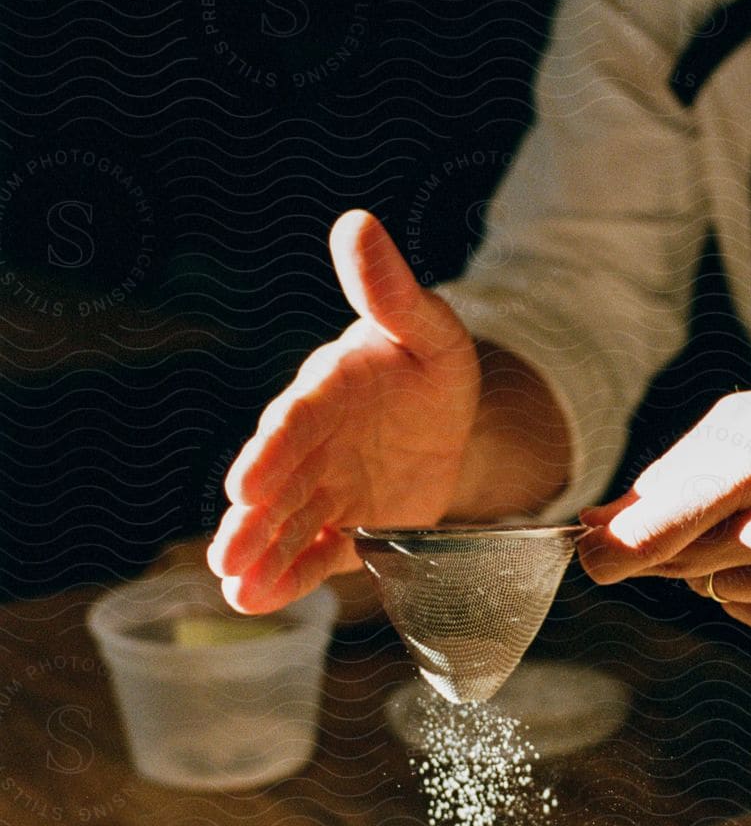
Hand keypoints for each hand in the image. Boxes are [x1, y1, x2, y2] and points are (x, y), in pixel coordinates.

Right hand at [208, 210, 479, 611]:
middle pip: (279, 482)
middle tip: (225, 552)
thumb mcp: (427, 327)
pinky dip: (287, 577)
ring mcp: (321, 488)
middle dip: (252, 519)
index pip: (296, 422)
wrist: (449, 418)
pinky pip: (310, 553)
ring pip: (286, 523)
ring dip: (260, 555)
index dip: (273, 452)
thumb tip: (358, 225)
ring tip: (233, 588)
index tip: (248, 482)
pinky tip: (257, 599)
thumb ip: (391, 290)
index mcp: (328, 390)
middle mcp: (312, 443)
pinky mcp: (339, 526)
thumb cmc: (429, 364)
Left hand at [578, 382, 750, 643]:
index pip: (651, 538)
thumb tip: (597, 527)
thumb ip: (667, 476)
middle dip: (667, 545)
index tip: (587, 554)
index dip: (606, 554)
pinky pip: (746, 613)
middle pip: (673, 564)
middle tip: (720, 507)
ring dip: (720, 560)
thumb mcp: (748, 423)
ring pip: (708, 588)